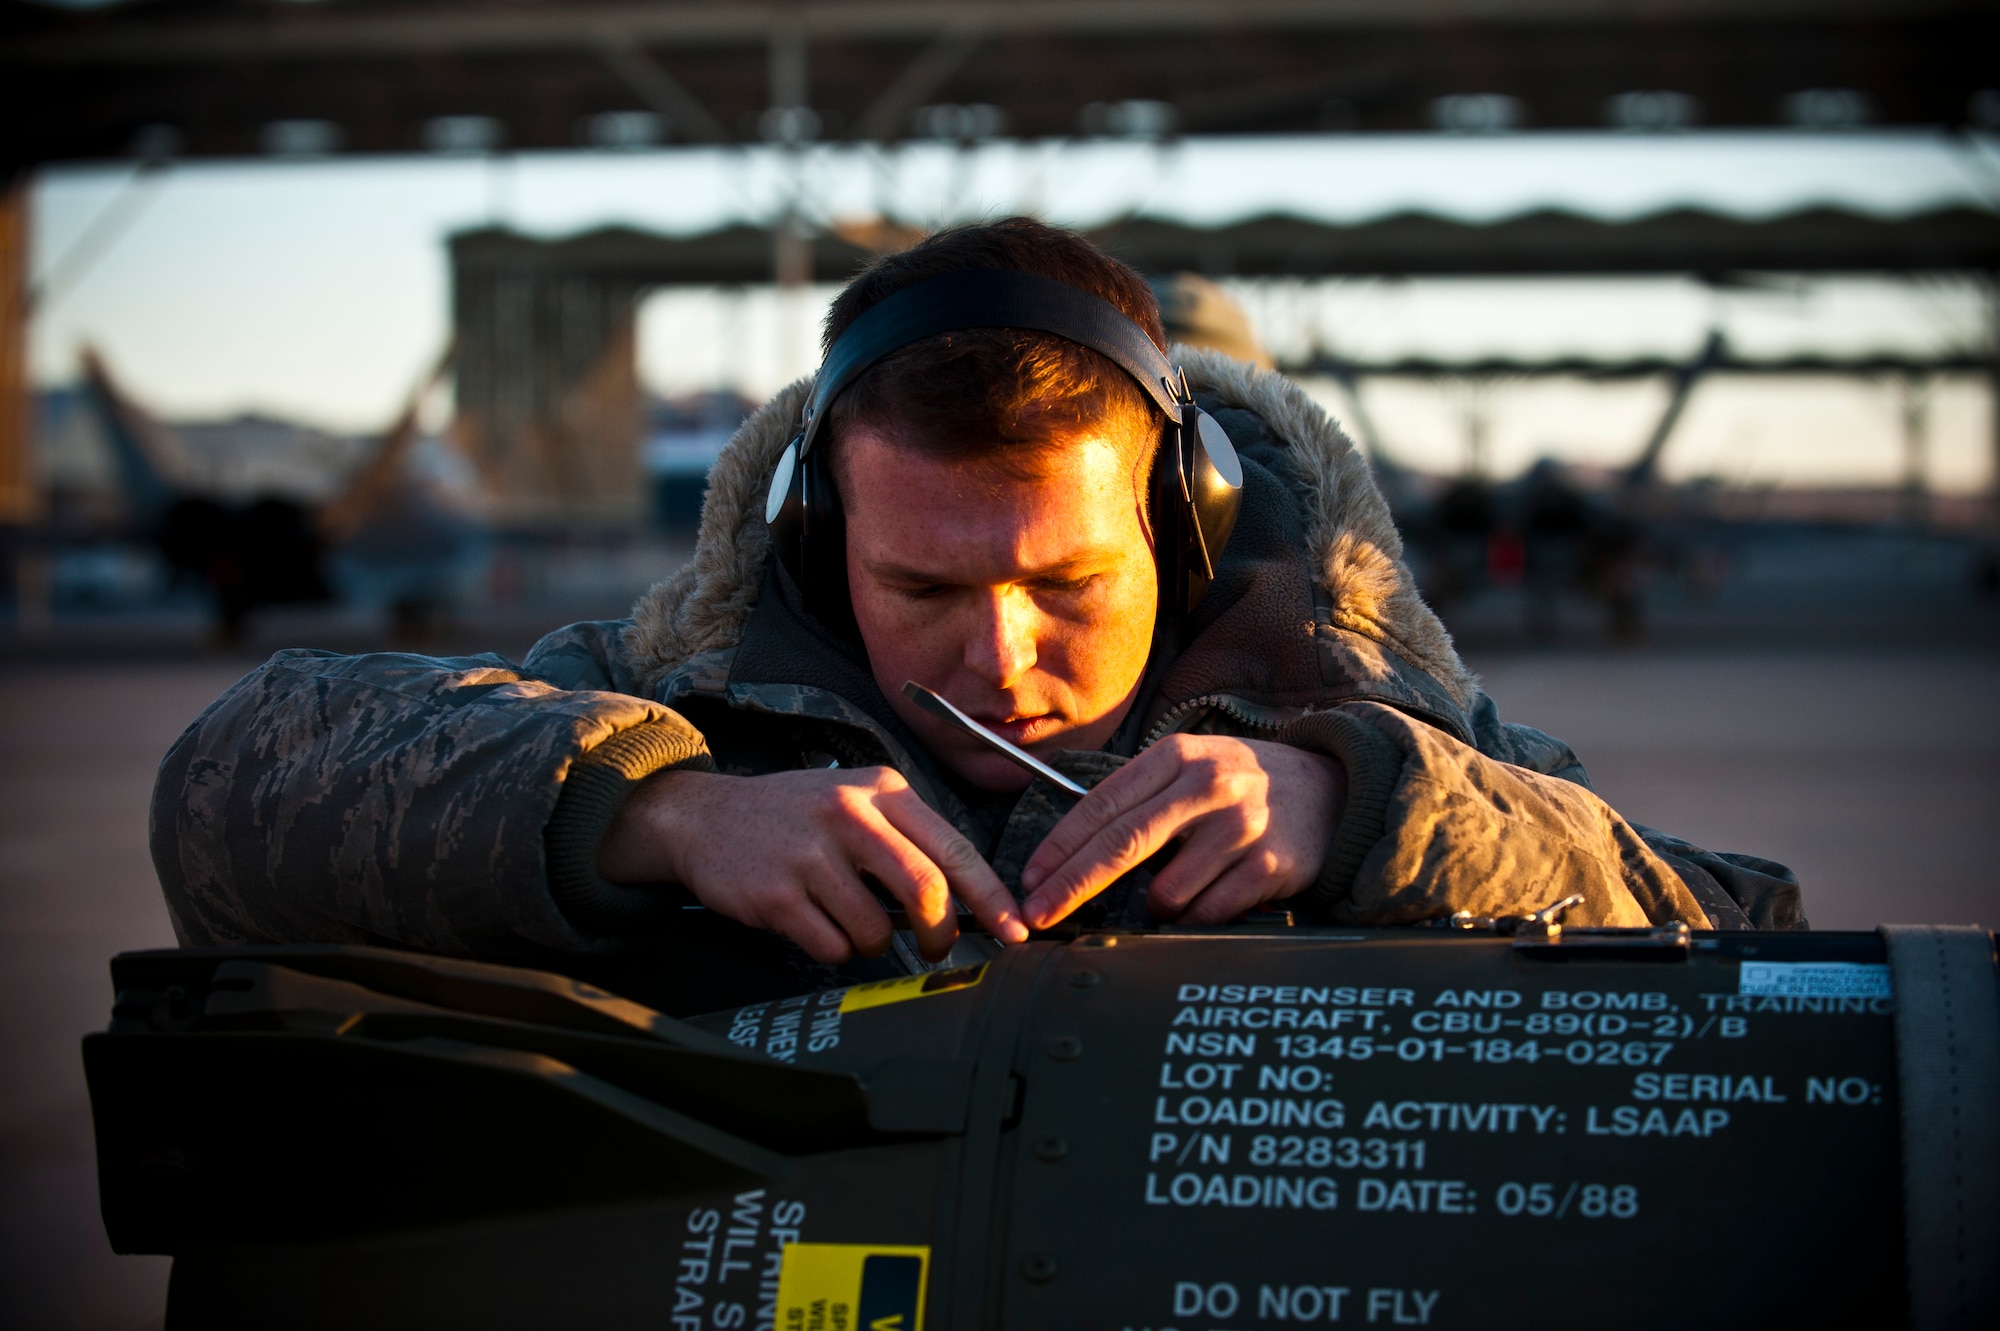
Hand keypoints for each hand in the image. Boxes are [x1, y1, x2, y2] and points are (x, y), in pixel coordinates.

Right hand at [598, 766, 1029, 963]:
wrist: (703, 816)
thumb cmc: (795, 816)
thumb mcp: (857, 801)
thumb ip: (910, 841)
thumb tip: (971, 903)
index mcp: (883, 790)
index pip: (955, 850)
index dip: (991, 899)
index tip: (1014, 931)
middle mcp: (849, 814)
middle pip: (925, 891)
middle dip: (940, 934)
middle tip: (935, 949)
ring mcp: (810, 853)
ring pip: (876, 929)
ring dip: (872, 943)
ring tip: (847, 920)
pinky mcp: (776, 893)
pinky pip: (830, 946)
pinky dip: (832, 949)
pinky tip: (811, 922)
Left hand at [1019, 736, 1344, 928]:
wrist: (1335, 790)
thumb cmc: (1246, 786)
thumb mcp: (1192, 767)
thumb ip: (1141, 798)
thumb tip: (1072, 852)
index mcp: (1177, 756)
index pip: (1102, 805)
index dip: (1060, 847)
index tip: (1031, 880)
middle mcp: (1207, 784)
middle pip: (1121, 845)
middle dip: (1071, 886)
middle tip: (1038, 915)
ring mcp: (1240, 824)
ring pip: (1165, 891)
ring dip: (1159, 905)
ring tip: (1184, 886)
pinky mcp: (1269, 864)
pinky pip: (1208, 912)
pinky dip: (1197, 916)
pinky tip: (1212, 897)